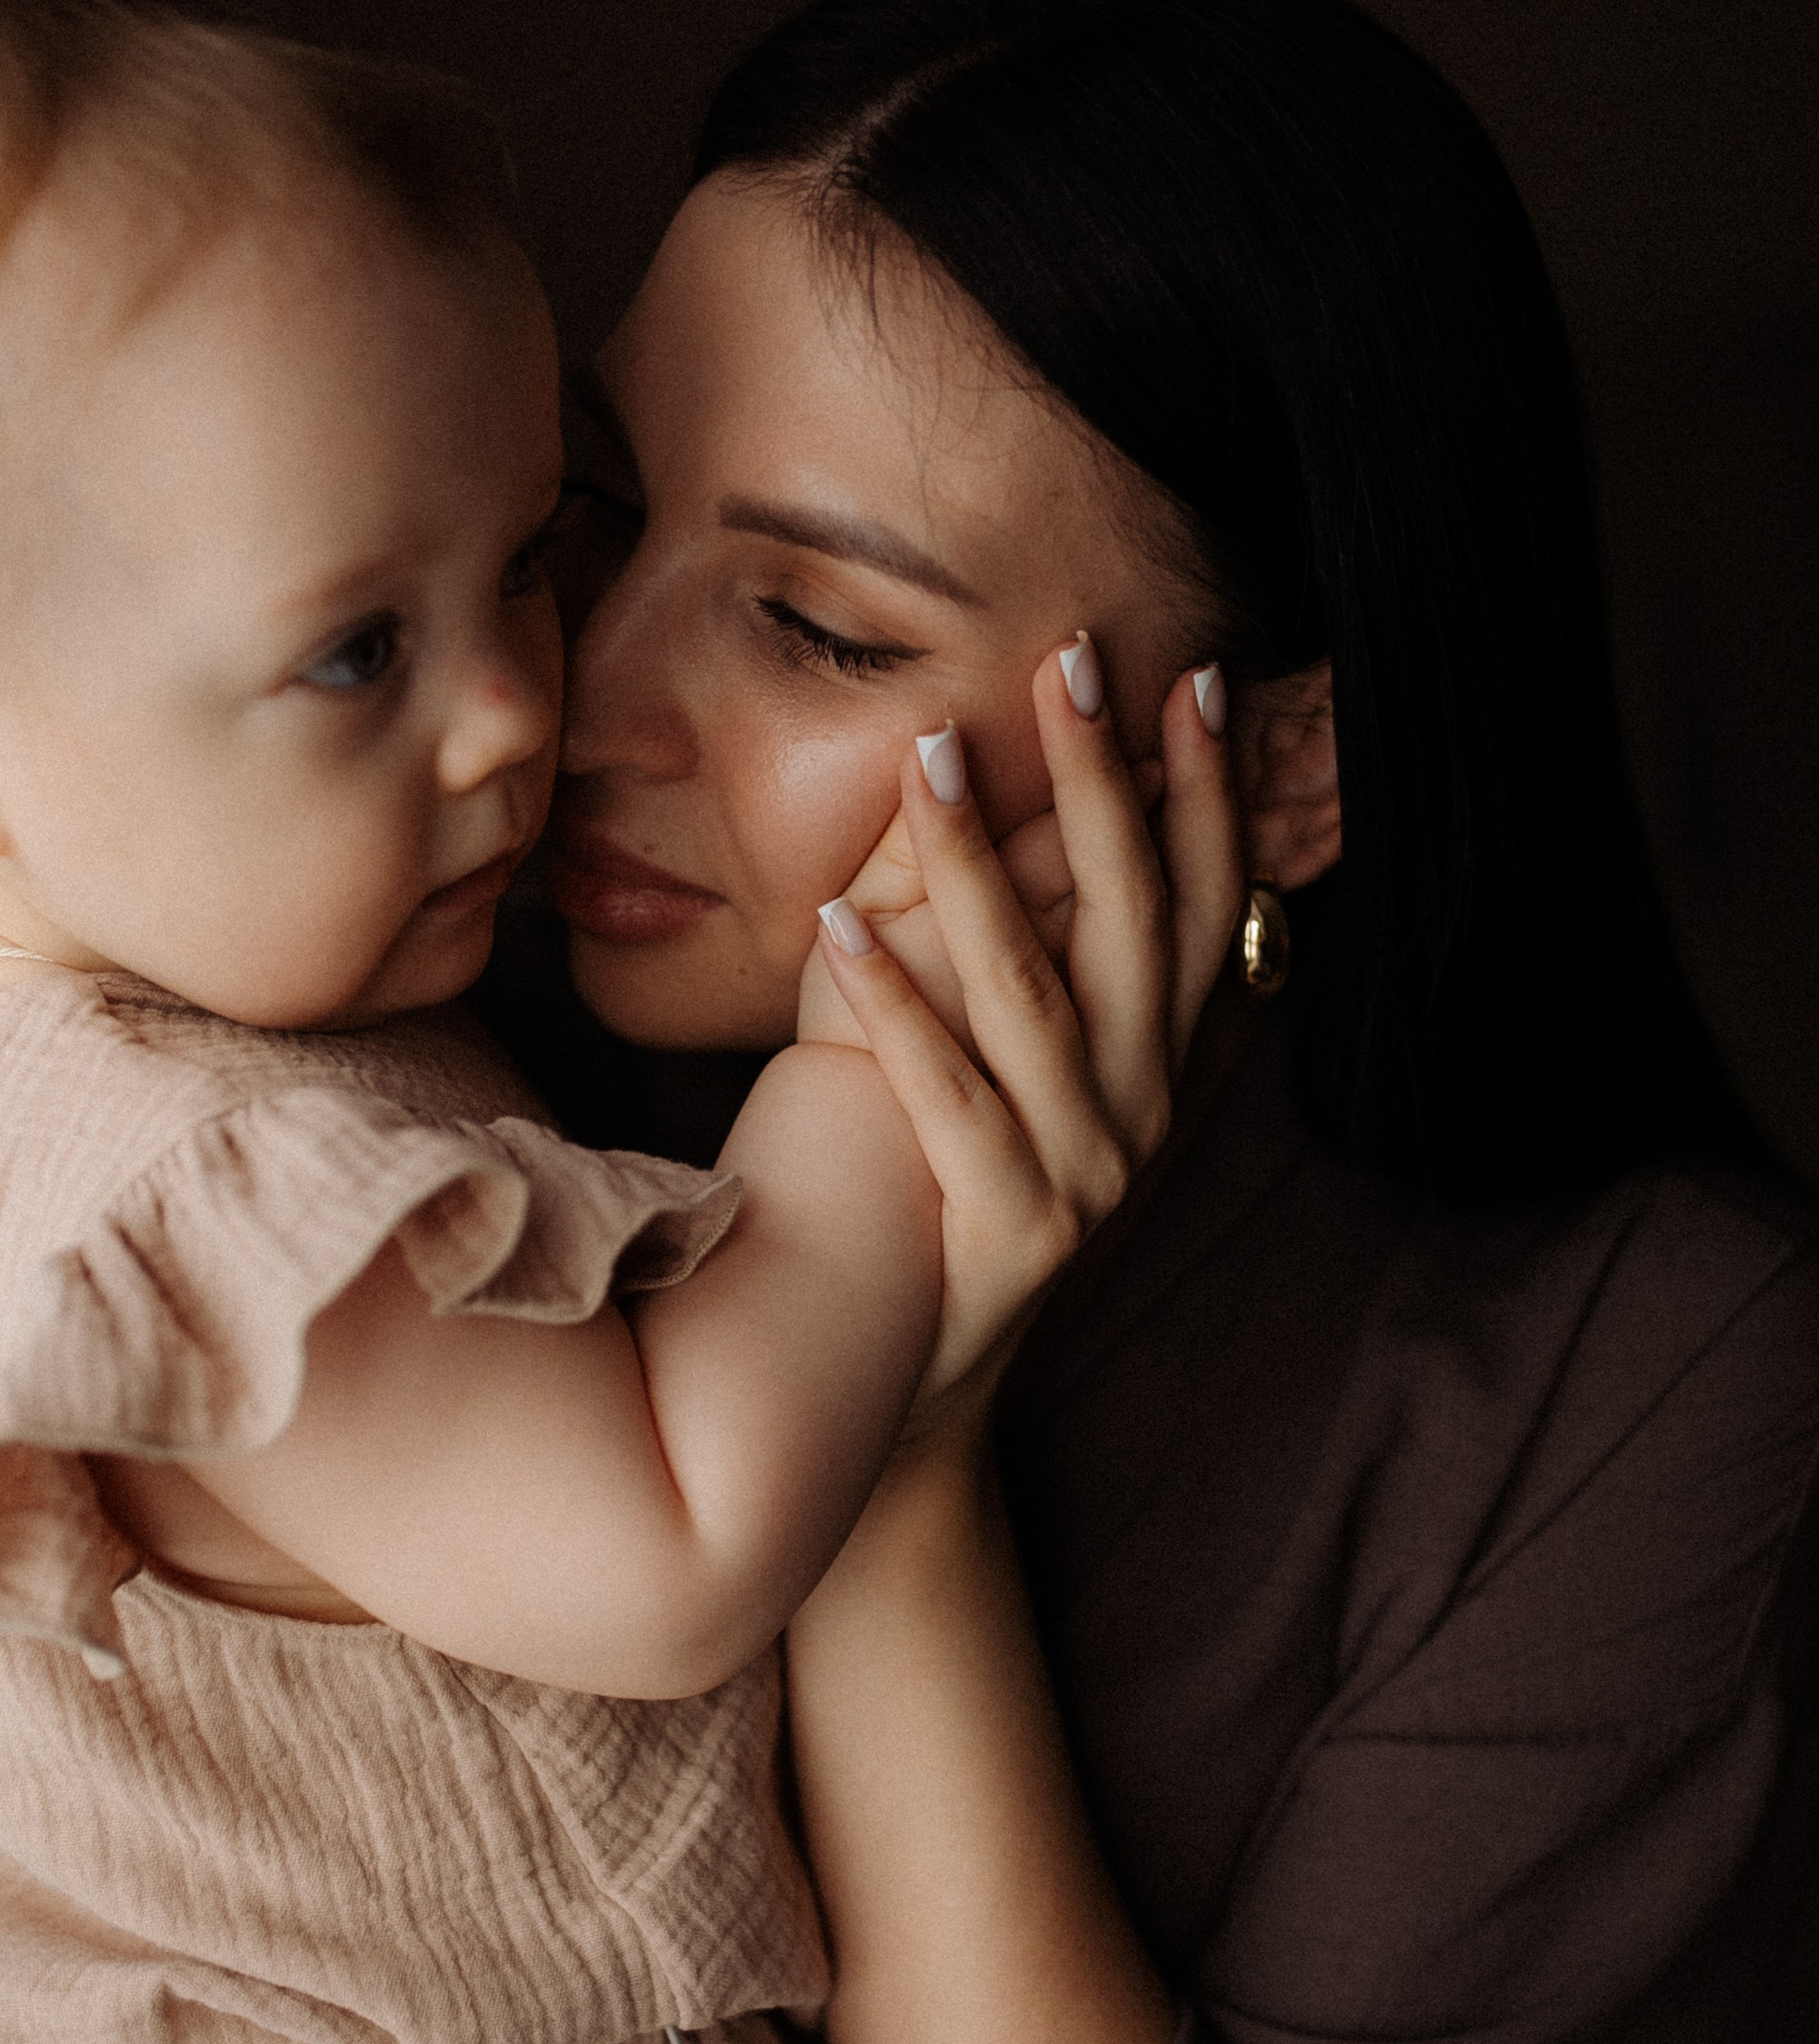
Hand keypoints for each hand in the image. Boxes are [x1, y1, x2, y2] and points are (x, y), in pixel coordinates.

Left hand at [807, 643, 1242, 1416]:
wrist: (917, 1379)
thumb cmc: (952, 1196)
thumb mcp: (1024, 1079)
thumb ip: (1047, 975)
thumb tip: (1038, 830)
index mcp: (1158, 1062)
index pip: (1206, 904)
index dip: (1206, 793)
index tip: (1190, 679)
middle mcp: (1143, 1108)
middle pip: (1135, 920)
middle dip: (1107, 784)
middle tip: (1069, 663)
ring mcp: (1087, 1172)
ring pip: (1037, 995)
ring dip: (984, 867)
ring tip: (931, 757)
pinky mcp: (1012, 1229)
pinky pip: (949, 1097)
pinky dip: (894, 1007)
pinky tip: (837, 925)